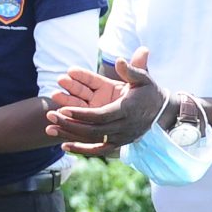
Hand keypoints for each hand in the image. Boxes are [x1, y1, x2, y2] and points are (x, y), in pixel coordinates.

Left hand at [46, 47, 164, 154]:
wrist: (162, 111)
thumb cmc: (149, 91)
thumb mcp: (143, 78)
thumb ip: (131, 70)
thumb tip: (120, 60)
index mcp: (127, 110)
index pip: (100, 115)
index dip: (81, 114)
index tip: (63, 109)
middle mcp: (123, 127)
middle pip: (92, 130)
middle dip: (70, 124)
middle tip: (50, 116)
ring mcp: (121, 138)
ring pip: (92, 141)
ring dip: (70, 135)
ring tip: (49, 129)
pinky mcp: (119, 144)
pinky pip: (98, 150)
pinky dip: (81, 150)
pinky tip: (63, 146)